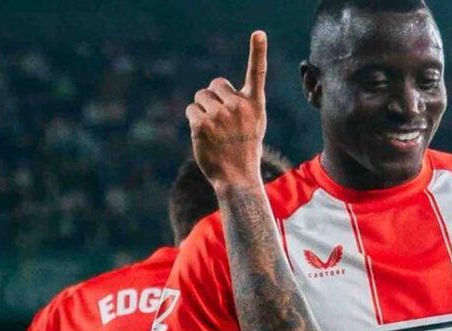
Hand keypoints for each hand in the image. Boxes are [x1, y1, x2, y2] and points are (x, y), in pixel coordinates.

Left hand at [186, 31, 267, 187]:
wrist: (238, 177)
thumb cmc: (245, 150)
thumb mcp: (253, 124)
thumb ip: (240, 104)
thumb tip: (211, 93)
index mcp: (255, 104)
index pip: (257, 73)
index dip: (258, 51)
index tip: (259, 33)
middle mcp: (239, 106)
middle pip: (215, 85)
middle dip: (213, 99)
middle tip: (223, 122)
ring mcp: (220, 114)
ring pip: (200, 98)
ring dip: (203, 111)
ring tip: (215, 131)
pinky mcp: (202, 123)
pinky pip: (191, 110)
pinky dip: (194, 122)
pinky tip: (205, 137)